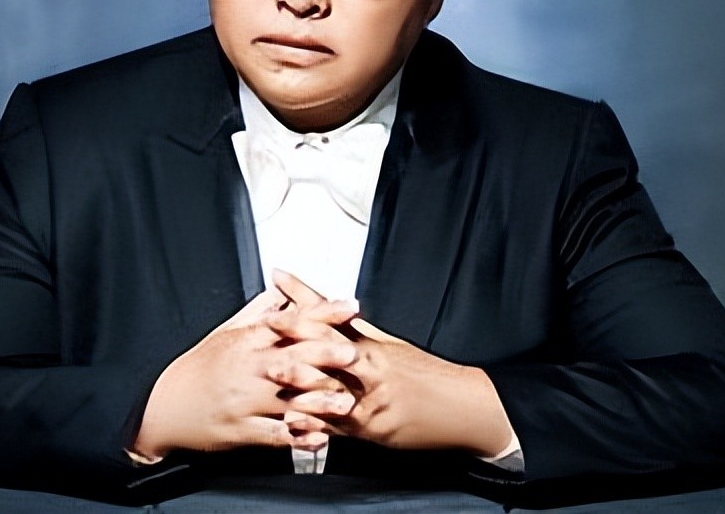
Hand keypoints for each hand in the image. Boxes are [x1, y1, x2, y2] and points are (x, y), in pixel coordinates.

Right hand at [130, 285, 358, 458]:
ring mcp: (246, 402)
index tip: (349, 307)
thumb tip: (282, 290)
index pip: (291, 322)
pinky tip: (319, 438)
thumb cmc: (198, 368)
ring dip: (320, 402)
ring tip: (346, 403)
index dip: (323, 313)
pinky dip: (298, 437)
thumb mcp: (225, 332)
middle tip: (353, 354)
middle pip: (294, 359)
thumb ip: (258, 312)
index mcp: (248, 342)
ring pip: (289, 400)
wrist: (163, 407)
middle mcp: (249, 370)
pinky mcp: (242, 431)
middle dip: (325, 355)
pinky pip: (274, 435)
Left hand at [268, 272, 513, 456]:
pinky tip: (292, 421)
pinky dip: (312, 424)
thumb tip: (328, 310)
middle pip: (323, 354)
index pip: (331, 322)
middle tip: (261, 334)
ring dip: (294, 384)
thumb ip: (358, 332)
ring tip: (269, 377)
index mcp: (375, 348)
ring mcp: (369, 404)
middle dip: (289, 343)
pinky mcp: (371, 432)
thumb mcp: (395, 346)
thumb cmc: (429, 374)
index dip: (301, 308)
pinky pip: (336, 428)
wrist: (464, 407)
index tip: (278, 292)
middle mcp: (370, 373)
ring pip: (326, 391)